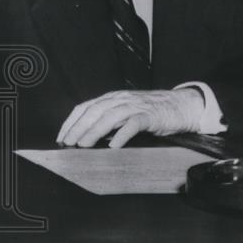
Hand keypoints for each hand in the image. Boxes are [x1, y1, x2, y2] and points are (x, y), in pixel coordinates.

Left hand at [56, 88, 203, 148]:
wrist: (181, 105)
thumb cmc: (152, 112)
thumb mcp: (126, 112)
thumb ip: (109, 120)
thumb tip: (87, 136)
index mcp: (112, 98)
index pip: (85, 107)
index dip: (71, 121)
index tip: (61, 137)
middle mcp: (120, 99)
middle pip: (94, 111)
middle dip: (78, 127)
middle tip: (68, 143)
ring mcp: (135, 106)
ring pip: (110, 116)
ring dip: (94, 131)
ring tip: (84, 144)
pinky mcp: (150, 115)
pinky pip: (133, 124)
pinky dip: (122, 134)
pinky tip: (113, 145)